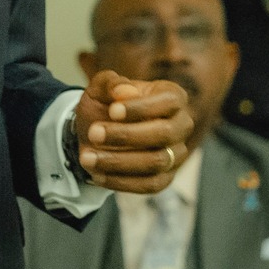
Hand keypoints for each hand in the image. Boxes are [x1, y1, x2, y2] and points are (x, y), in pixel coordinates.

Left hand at [73, 71, 194, 192]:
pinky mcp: (166, 177)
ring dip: (119, 161)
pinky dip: (121, 181)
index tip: (112, 111)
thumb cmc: (105, 105)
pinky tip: (97, 174)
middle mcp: (181, 125)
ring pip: (156, 162)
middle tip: (93, 133)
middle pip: (163, 134)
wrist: (98, 132)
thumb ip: (110, 83)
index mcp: (173, 97)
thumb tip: (125, 91)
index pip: (167, 102)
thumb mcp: (100, 89)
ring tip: (87, 157)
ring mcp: (177, 154)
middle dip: (126, 135)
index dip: (141, 108)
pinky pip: (149, 185)